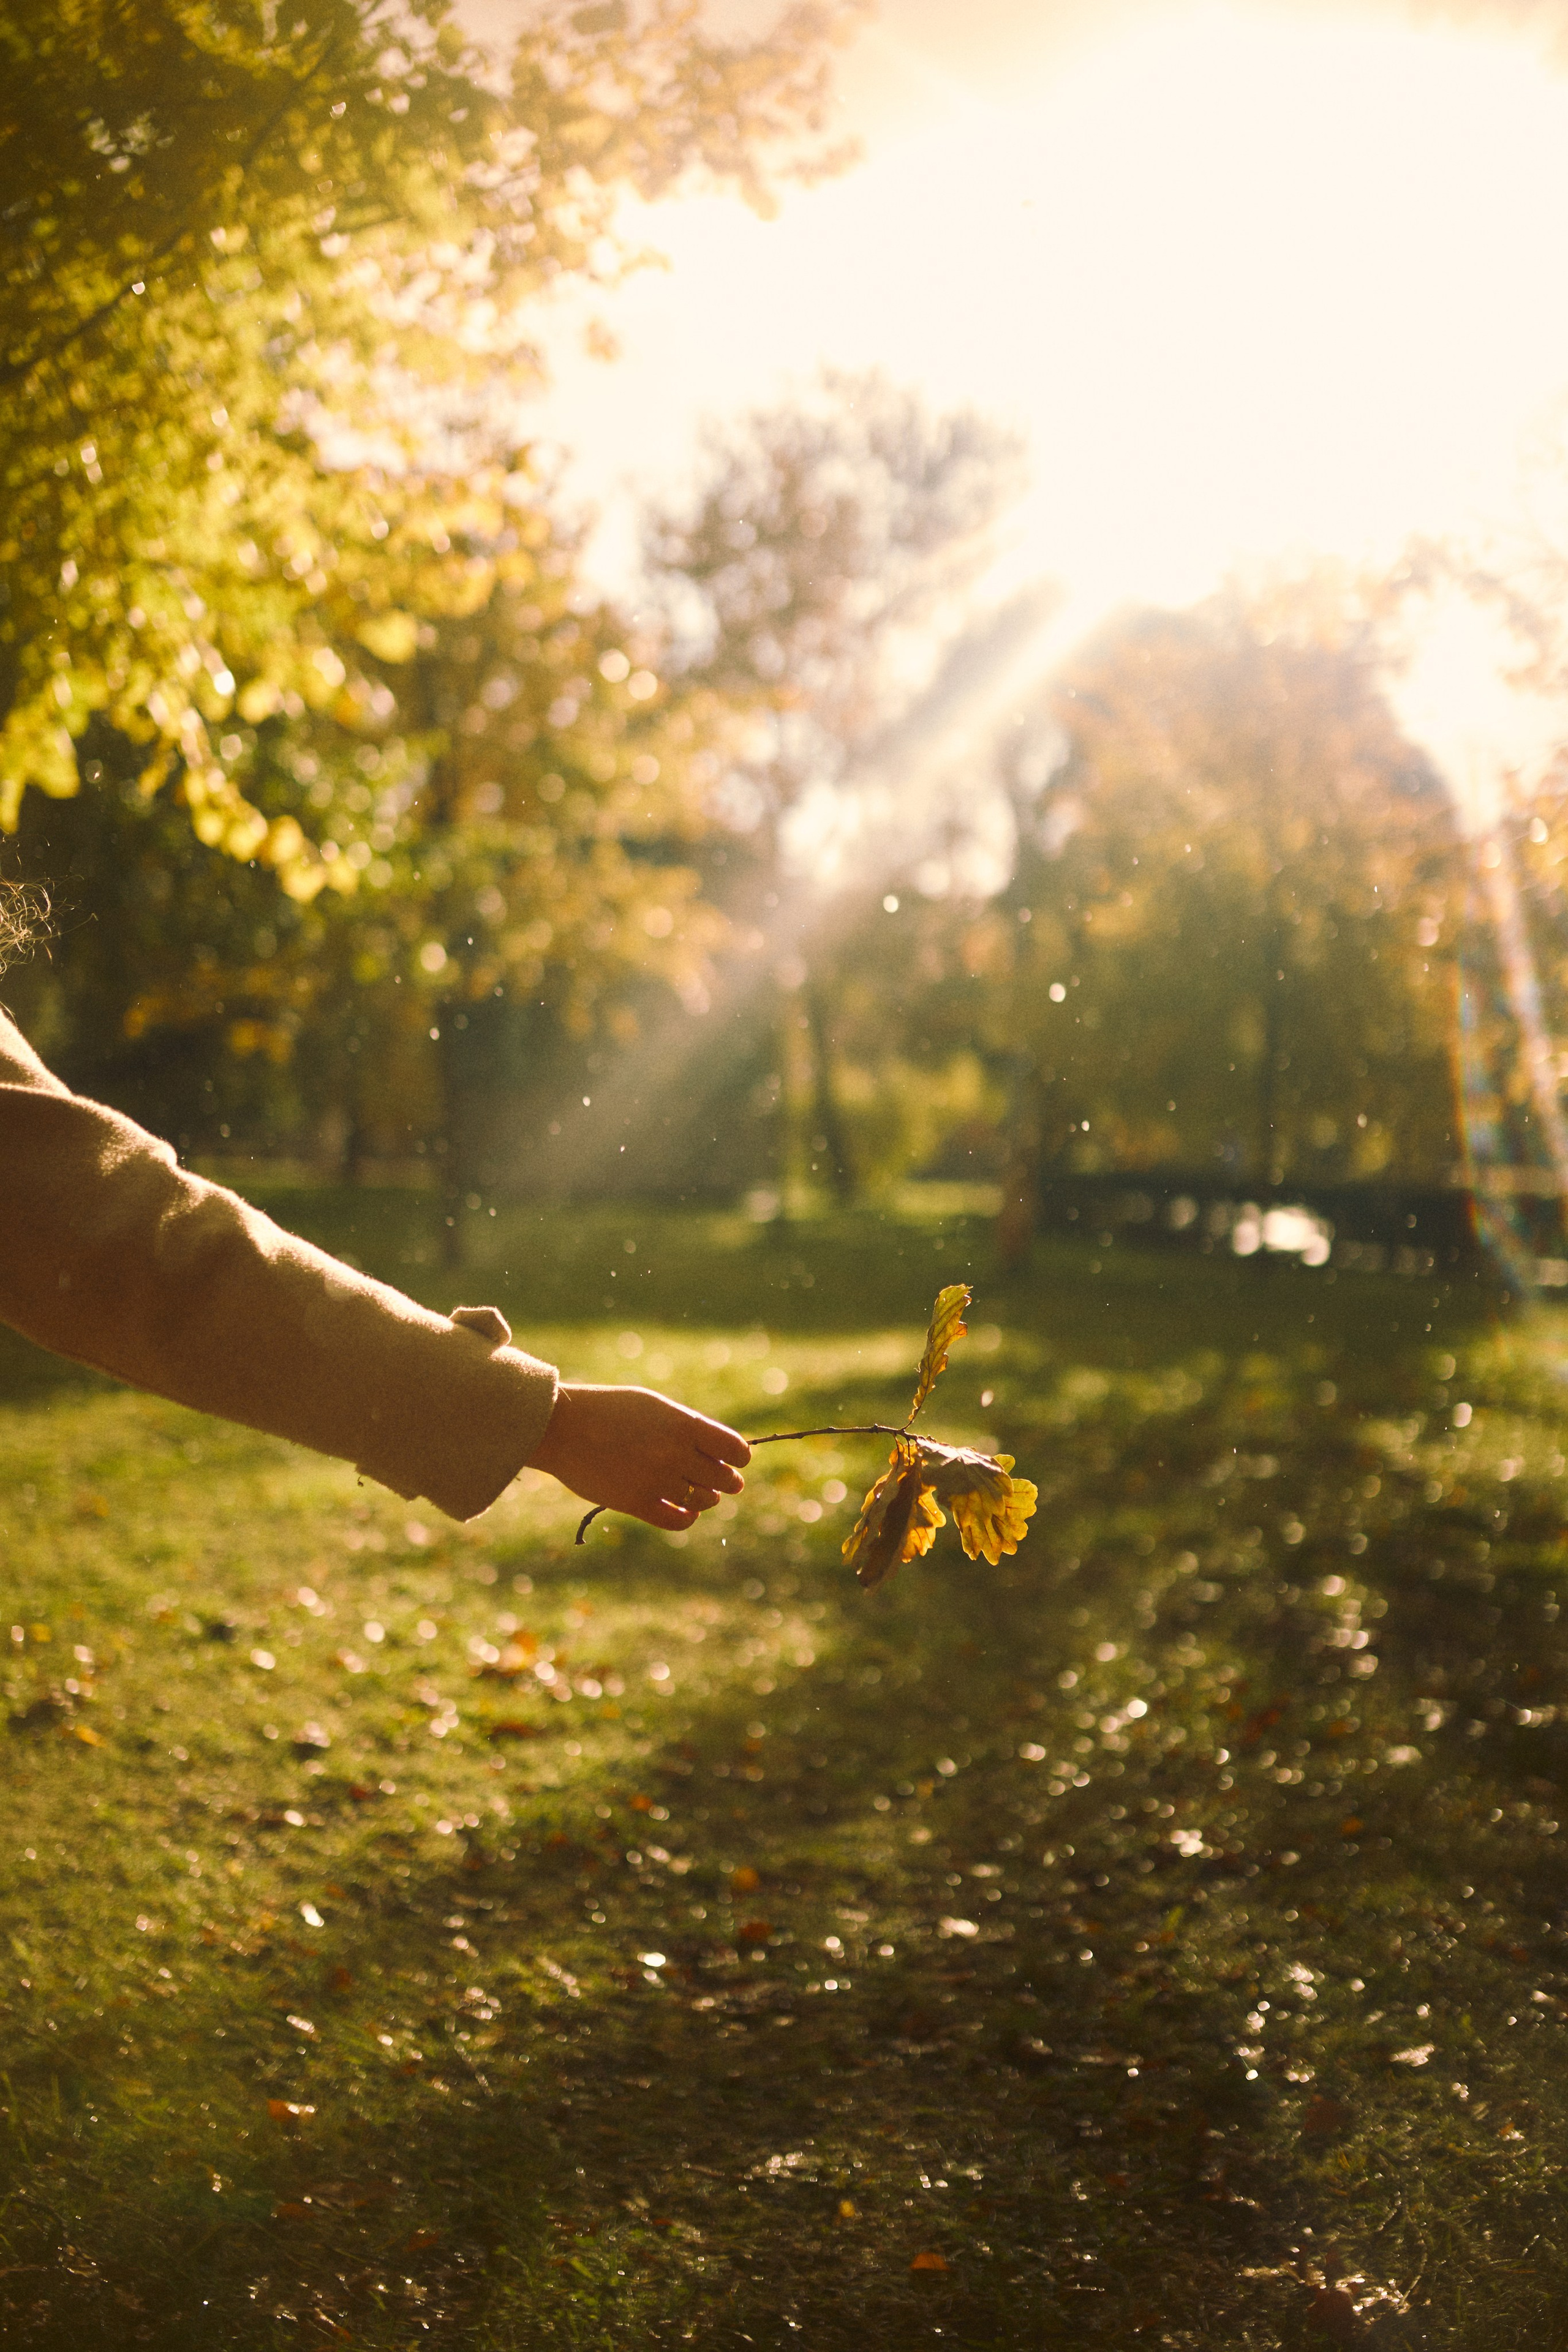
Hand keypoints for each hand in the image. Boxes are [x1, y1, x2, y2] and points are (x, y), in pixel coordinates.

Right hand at [531, 1383, 749, 1530]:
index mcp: (682, 1424)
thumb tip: (718, 1452)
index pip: (734, 1448)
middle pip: (723, 1478)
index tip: (737, 1461)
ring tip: (703, 1495)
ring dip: (707, 1499)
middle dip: (728, 1481)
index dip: (740, 1457)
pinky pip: (678, 1520)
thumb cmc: (608, 1411)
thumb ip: (686, 1427)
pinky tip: (687, 1512)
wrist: (562, 1427)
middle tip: (727, 1483)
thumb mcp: (653, 1407)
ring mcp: (656, 1480)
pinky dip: (688, 1518)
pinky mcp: (637, 1504)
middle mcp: (674, 1453)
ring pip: (703, 1500)